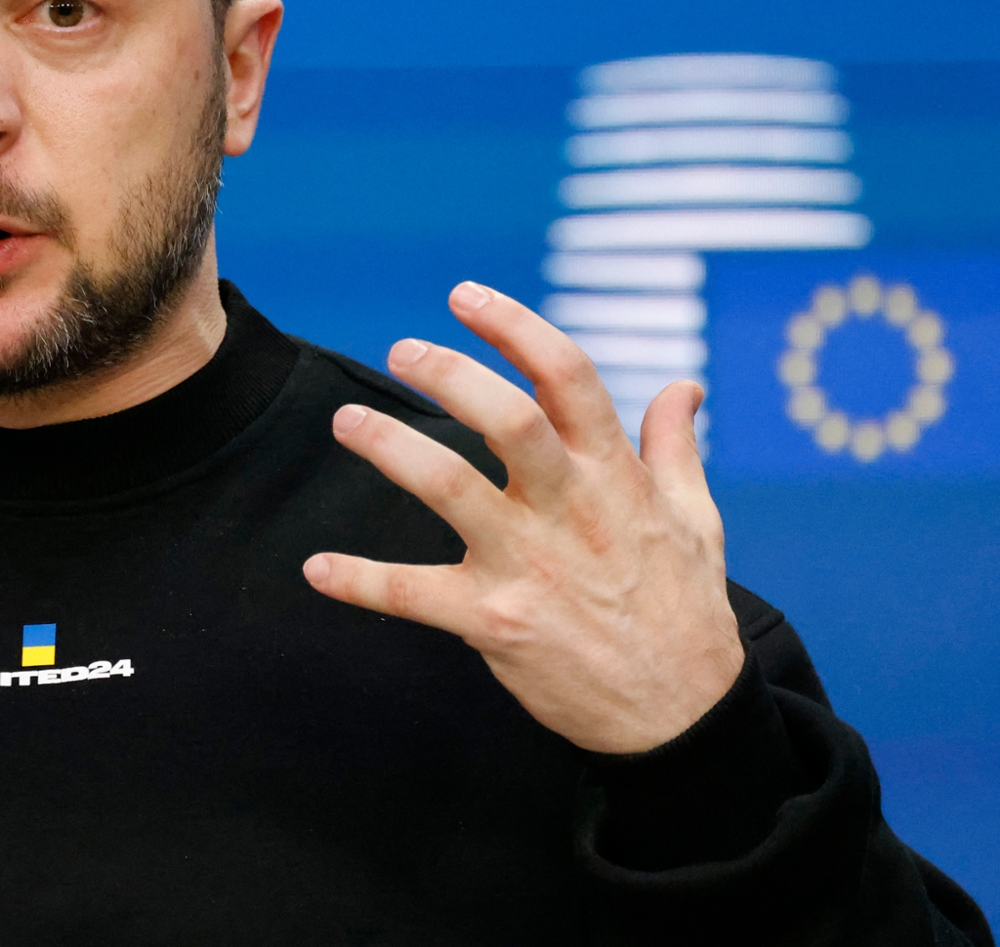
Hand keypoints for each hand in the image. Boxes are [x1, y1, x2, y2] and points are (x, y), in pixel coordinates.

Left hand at [302, 281, 743, 753]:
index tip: (465, 296)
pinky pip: (414, 596)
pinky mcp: (495, 622)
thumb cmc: (685, 610)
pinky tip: (317, 568)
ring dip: (391, 447)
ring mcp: (531, 565)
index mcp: (615, 477)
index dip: (514, 327)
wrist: (683, 717)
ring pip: (450, 488)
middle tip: (402, 350)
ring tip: (347, 421)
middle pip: (507, 419)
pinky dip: (361, 582)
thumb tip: (682, 386)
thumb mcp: (697, 521)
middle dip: (450, 374)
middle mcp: (571, 510)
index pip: (568, 377)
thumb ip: (674, 448)